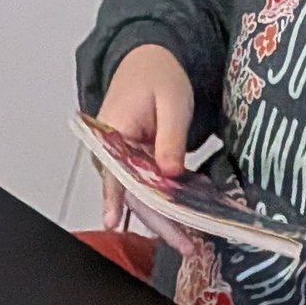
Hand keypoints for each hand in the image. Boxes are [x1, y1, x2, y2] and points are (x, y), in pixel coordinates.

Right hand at [97, 47, 193, 233]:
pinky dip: (171, 201)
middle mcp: (112, 152)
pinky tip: (191, 210)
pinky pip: (151, 190)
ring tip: (193, 236)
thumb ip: (171, 139)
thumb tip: (171, 174)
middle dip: (161, 222)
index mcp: (112, 132)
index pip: (113, 171)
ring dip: (168, 218)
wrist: (150, 61)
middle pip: (133, 195)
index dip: (113, 198)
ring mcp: (123, 162)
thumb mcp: (172, 101)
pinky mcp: (136, 167)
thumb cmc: (157, 73)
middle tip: (186, 243)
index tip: (113, 220)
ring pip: (143, 198)